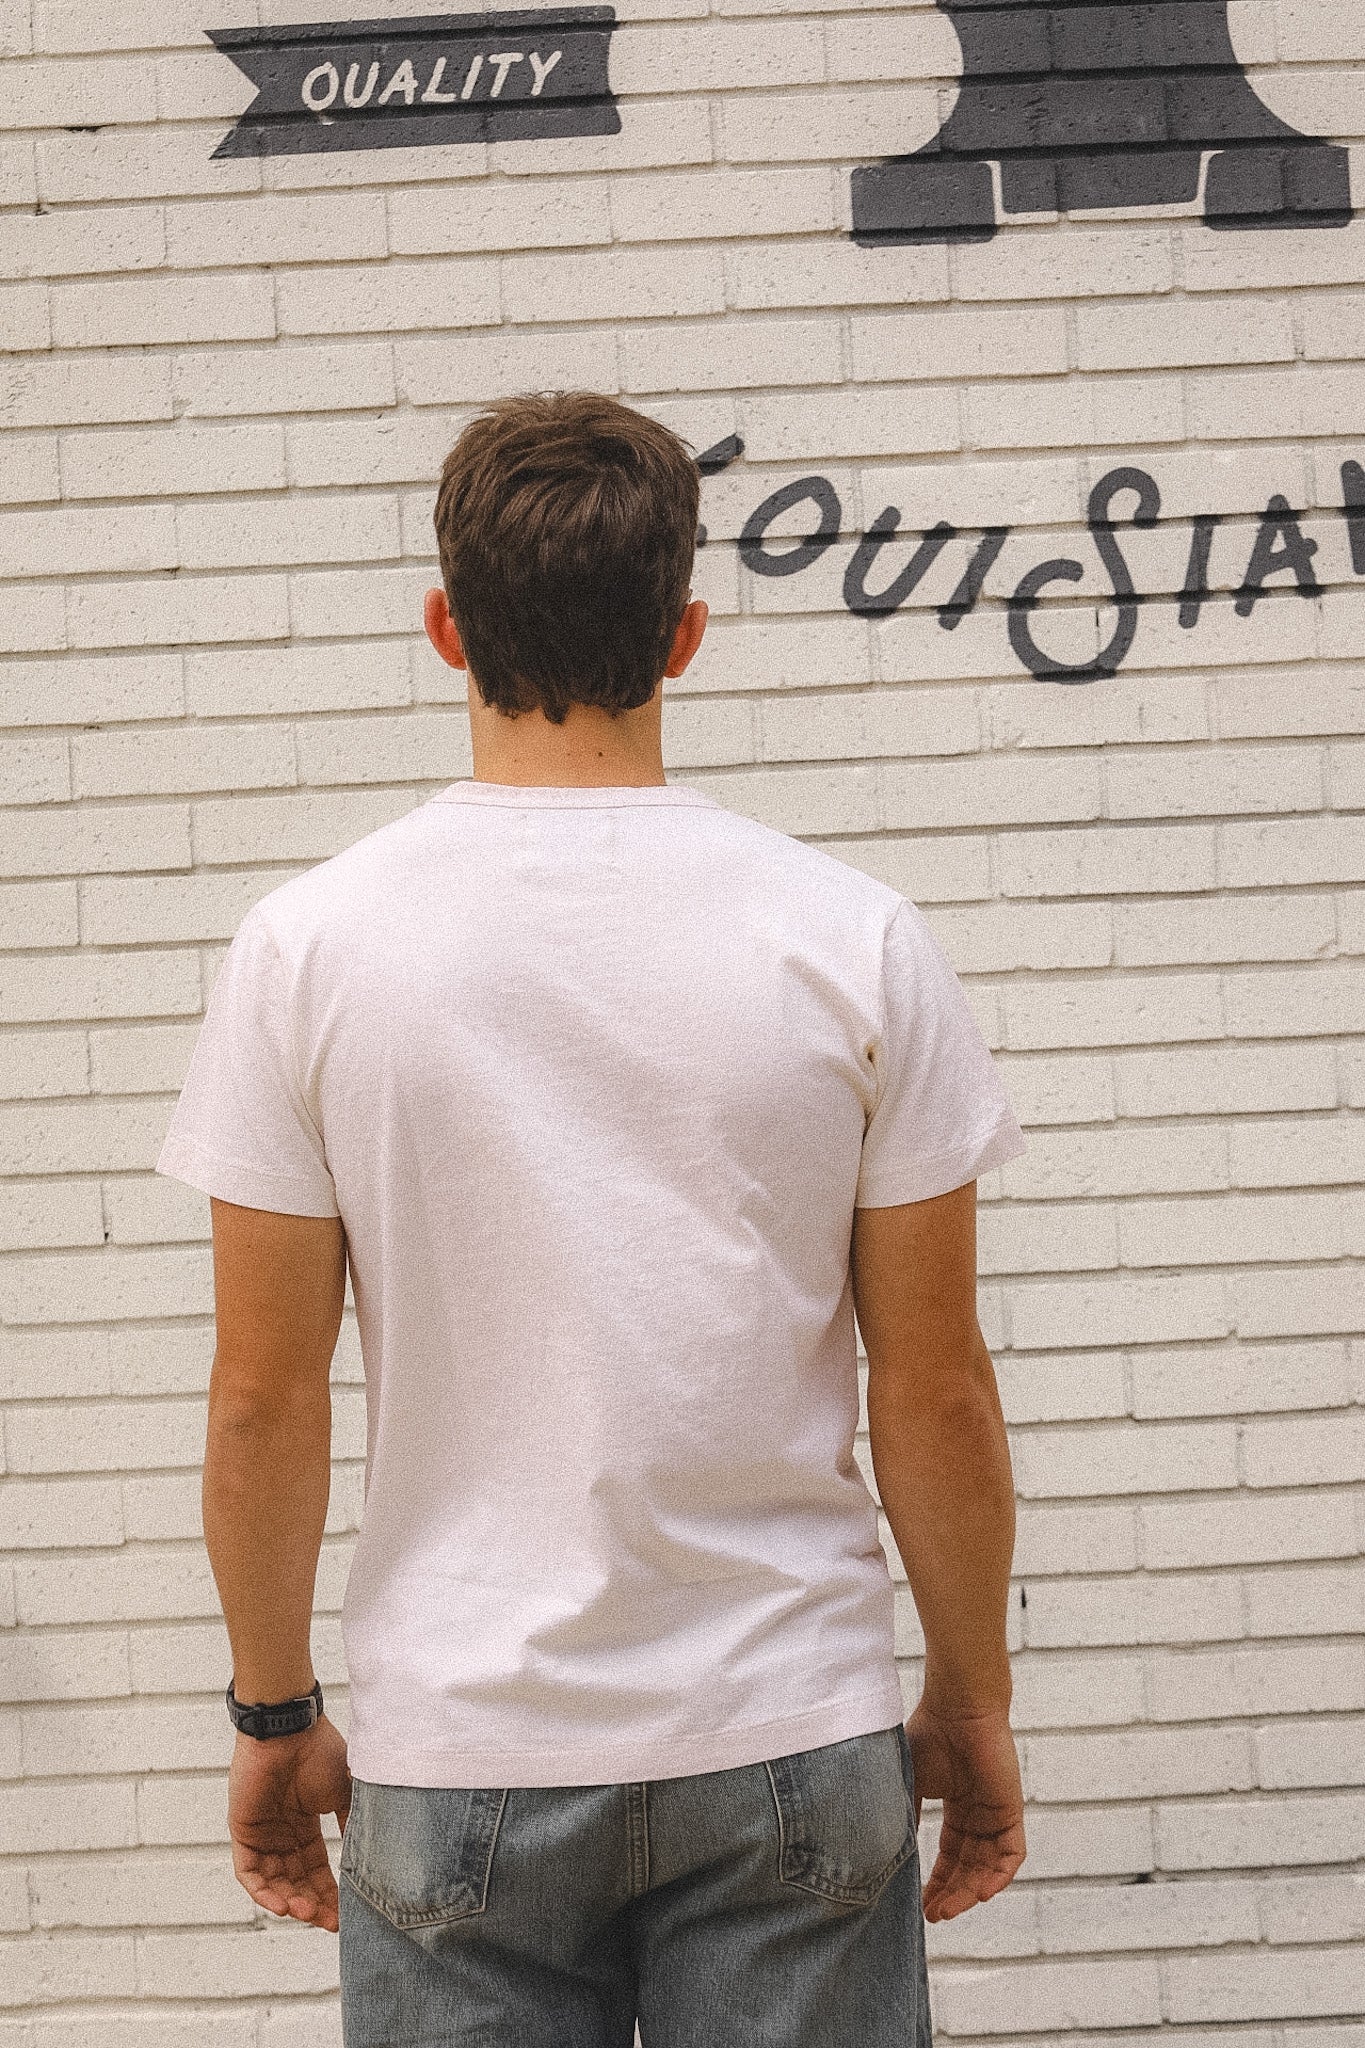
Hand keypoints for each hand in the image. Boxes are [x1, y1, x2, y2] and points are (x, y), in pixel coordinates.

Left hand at [227, 1713, 351, 1931]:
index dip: (331, 1893)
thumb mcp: (345, 1791)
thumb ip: (353, 1823)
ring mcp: (262, 1834)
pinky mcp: (243, 1832)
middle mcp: (283, 1833)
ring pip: (274, 1883)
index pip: (317, 1869)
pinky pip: (250, 1874)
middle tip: (331, 1923)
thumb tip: (369, 1860)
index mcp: (306, 1823)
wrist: (289, 1729)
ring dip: (291, 1903)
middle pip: (297, 1882)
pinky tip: (284, 1905)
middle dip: (314, 1905)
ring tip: (309, 1914)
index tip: (347, 1916)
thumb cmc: (319, 1751)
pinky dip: (264, 1893)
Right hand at [904, 1696, 1025, 1920]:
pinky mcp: (1011, 1809)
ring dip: (970, 1892)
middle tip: (933, 1916)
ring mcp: (996, 1813)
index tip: (921, 1905)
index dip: (937, 1882)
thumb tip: (885, 1853)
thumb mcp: (908, 1781)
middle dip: (951, 1894)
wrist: (956, 1707)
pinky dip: (999, 1876)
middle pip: (968, 1867)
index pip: (951, 1855)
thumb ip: (904, 1814)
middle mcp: (979, 1813)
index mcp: (957, 1805)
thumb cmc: (929, 1733)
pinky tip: (980, 1893)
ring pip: (988, 1867)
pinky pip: (1011, 1854)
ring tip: (948, 1911)